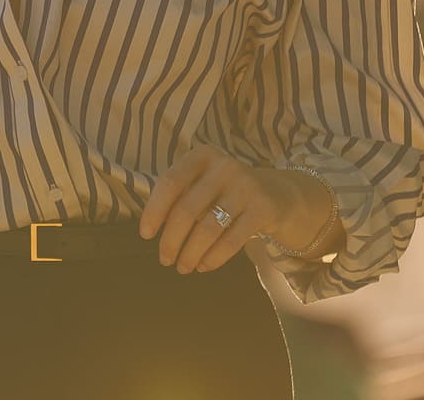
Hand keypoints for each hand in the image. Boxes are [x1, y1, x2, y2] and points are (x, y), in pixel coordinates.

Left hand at [137, 144, 280, 273]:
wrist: (277, 194)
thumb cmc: (226, 191)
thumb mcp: (204, 183)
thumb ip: (179, 197)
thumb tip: (151, 229)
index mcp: (203, 155)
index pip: (170, 182)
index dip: (154, 210)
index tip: (146, 235)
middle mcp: (224, 166)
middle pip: (187, 209)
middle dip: (171, 240)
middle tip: (165, 260)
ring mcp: (246, 186)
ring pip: (208, 229)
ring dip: (190, 253)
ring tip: (183, 267)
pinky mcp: (262, 209)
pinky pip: (231, 240)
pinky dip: (213, 258)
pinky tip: (204, 266)